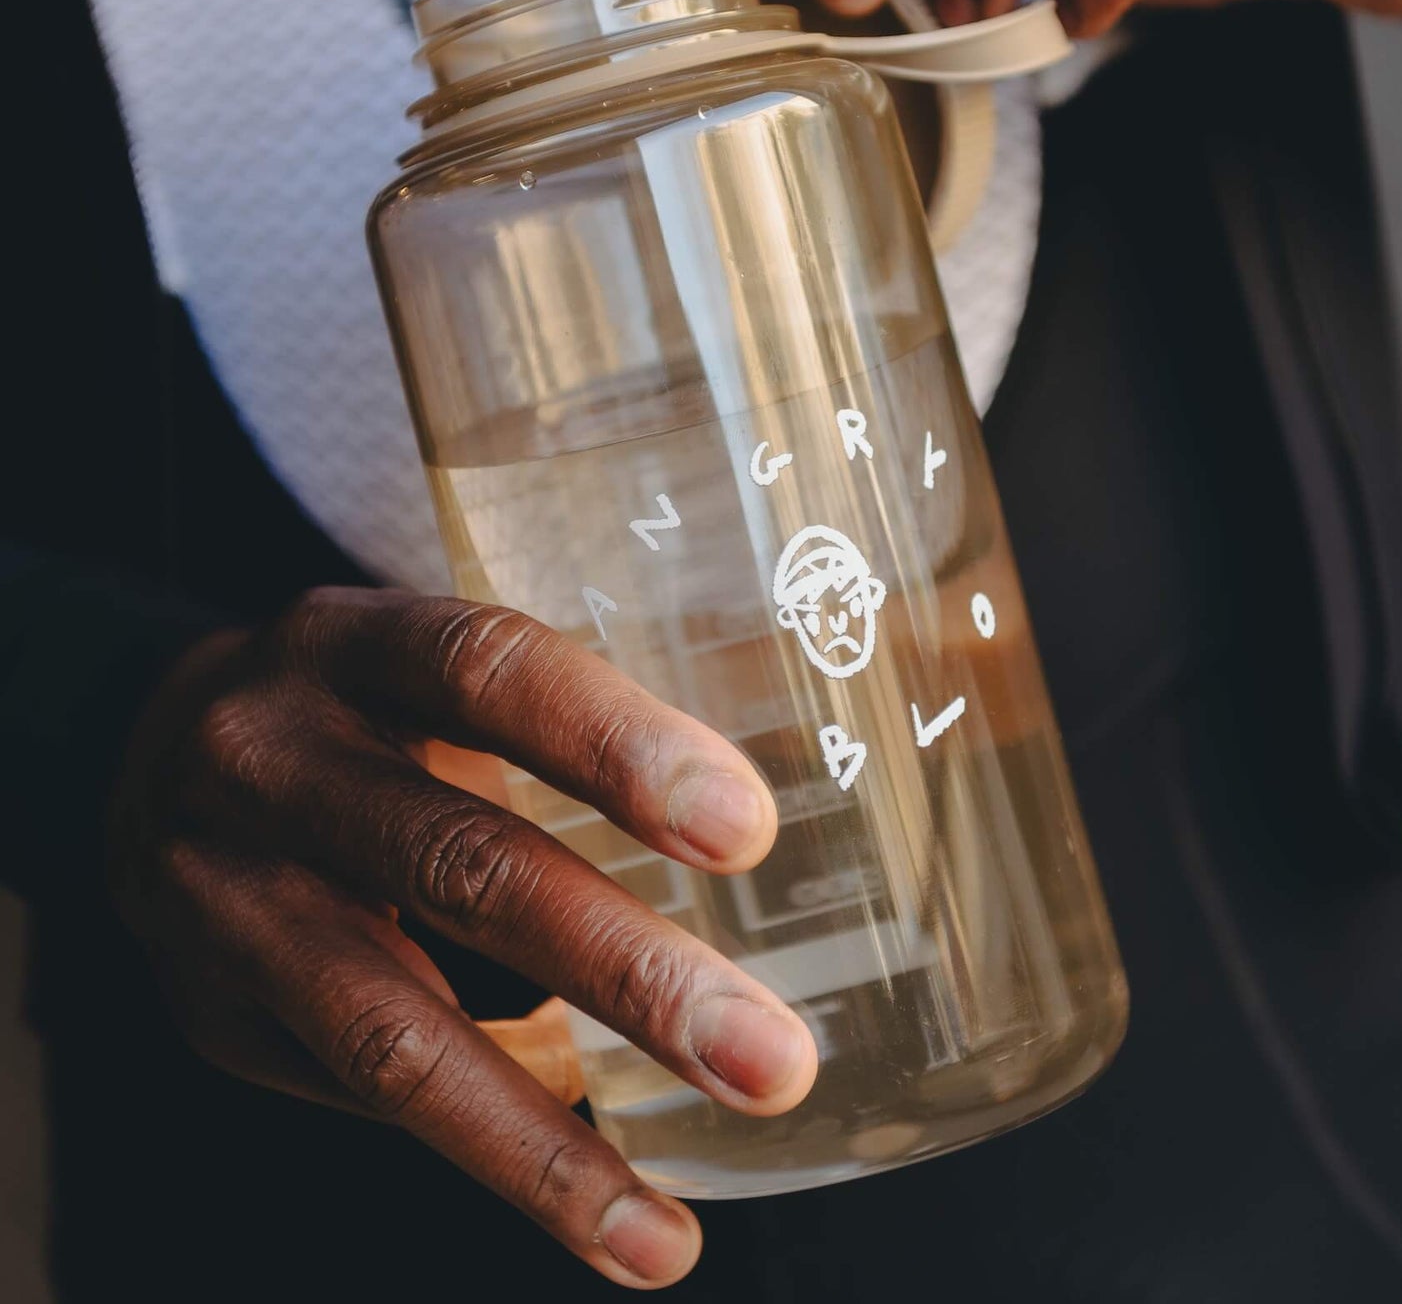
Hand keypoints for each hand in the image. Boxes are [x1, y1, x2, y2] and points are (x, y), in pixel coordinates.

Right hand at [110, 588, 815, 1288]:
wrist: (153, 754)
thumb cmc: (362, 708)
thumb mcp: (439, 667)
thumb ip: (579, 719)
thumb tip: (773, 797)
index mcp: (353, 643)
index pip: (488, 672)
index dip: (616, 747)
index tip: (745, 832)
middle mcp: (268, 759)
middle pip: (456, 866)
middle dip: (624, 972)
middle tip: (767, 1059)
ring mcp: (220, 896)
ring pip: (387, 1030)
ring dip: (540, 1145)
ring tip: (663, 1234)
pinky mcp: (208, 1012)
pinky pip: (357, 1094)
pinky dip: (488, 1141)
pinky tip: (597, 1192)